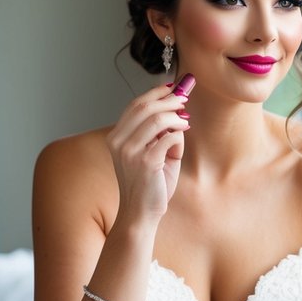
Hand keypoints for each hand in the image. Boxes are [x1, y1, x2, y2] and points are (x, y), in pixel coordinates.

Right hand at [105, 75, 193, 222]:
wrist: (142, 213)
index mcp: (116, 137)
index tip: (173, 87)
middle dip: (168, 99)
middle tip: (184, 99)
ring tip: (185, 121)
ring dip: (176, 116)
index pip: (135, 105)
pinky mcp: (146, 161)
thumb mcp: (152, 152)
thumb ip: (160, 132)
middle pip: (144, 107)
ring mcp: (130, 151)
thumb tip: (178, 106)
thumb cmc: (149, 184)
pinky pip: (169, 137)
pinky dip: (178, 134)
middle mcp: (118, 142)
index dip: (155, 93)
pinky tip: (182, 136)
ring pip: (157, 118)